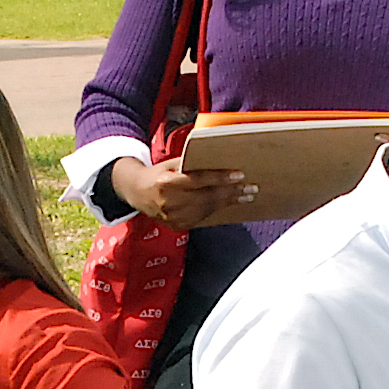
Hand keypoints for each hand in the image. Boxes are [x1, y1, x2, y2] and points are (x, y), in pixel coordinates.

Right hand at [110, 153, 253, 230]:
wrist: (138, 193)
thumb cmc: (159, 174)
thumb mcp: (172, 164)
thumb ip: (192, 166)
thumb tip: (220, 163)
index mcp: (167, 183)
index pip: (199, 181)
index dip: (221, 178)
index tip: (239, 175)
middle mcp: (170, 203)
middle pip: (208, 197)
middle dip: (232, 192)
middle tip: (251, 188)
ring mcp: (174, 217)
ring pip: (208, 209)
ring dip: (229, 202)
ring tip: (246, 196)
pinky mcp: (178, 226)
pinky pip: (203, 217)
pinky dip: (217, 210)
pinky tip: (230, 203)